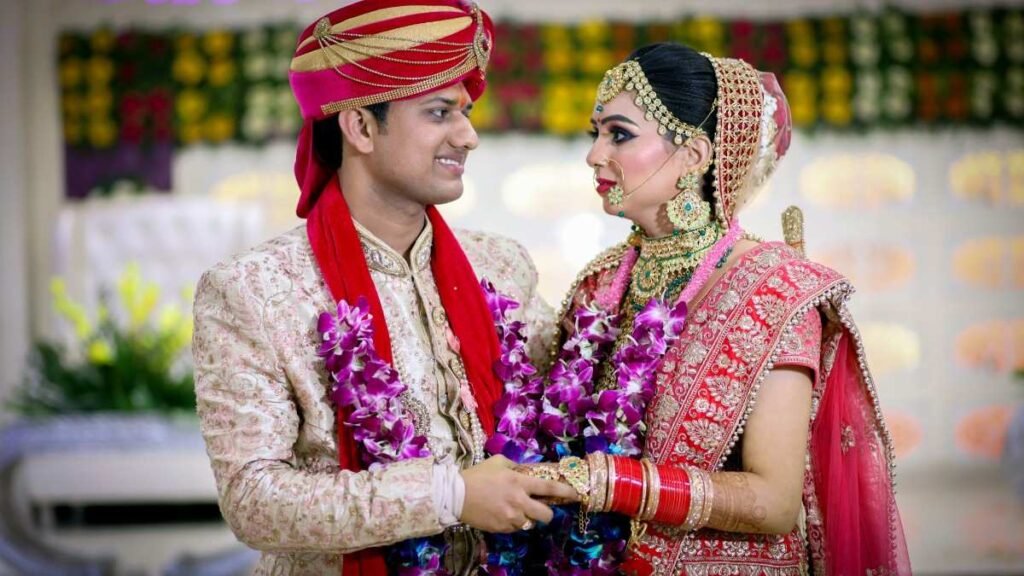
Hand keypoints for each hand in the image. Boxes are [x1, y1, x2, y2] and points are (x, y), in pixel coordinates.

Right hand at [459, 455, 578, 532]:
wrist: (455, 495)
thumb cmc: (477, 475)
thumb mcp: (498, 462)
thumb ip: (516, 466)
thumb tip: (527, 470)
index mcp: (520, 482)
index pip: (550, 489)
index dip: (566, 492)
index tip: (575, 494)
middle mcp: (519, 501)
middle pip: (546, 515)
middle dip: (547, 513)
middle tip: (540, 509)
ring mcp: (511, 517)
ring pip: (530, 523)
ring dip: (527, 518)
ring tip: (515, 510)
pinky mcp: (502, 528)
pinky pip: (515, 528)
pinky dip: (513, 523)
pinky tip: (503, 514)